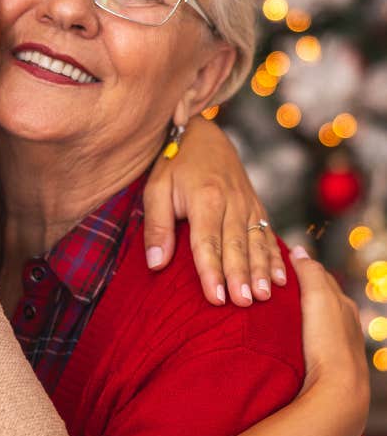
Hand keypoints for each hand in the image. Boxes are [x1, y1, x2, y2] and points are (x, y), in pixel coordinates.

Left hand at [144, 116, 285, 307]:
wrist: (203, 132)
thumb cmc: (174, 163)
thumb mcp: (155, 189)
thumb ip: (157, 226)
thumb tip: (156, 264)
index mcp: (205, 197)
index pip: (207, 242)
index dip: (212, 271)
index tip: (216, 298)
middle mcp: (232, 201)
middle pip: (236, 245)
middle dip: (240, 276)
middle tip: (243, 302)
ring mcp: (248, 203)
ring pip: (256, 242)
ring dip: (261, 271)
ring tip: (263, 296)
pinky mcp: (257, 205)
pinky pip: (269, 234)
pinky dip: (275, 257)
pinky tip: (280, 279)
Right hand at [289, 246, 368, 435]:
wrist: (337, 392)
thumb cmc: (328, 342)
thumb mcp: (318, 297)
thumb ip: (310, 272)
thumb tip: (299, 250)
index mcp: (344, 305)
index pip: (320, 278)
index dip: (300, 269)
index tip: (276, 264)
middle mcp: (345, 324)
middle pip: (319, 301)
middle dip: (300, 292)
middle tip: (271, 288)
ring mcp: (337, 347)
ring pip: (315, 323)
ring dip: (298, 317)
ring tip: (274, 314)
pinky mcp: (326, 368)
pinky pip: (311, 343)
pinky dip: (300, 336)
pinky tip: (286, 341)